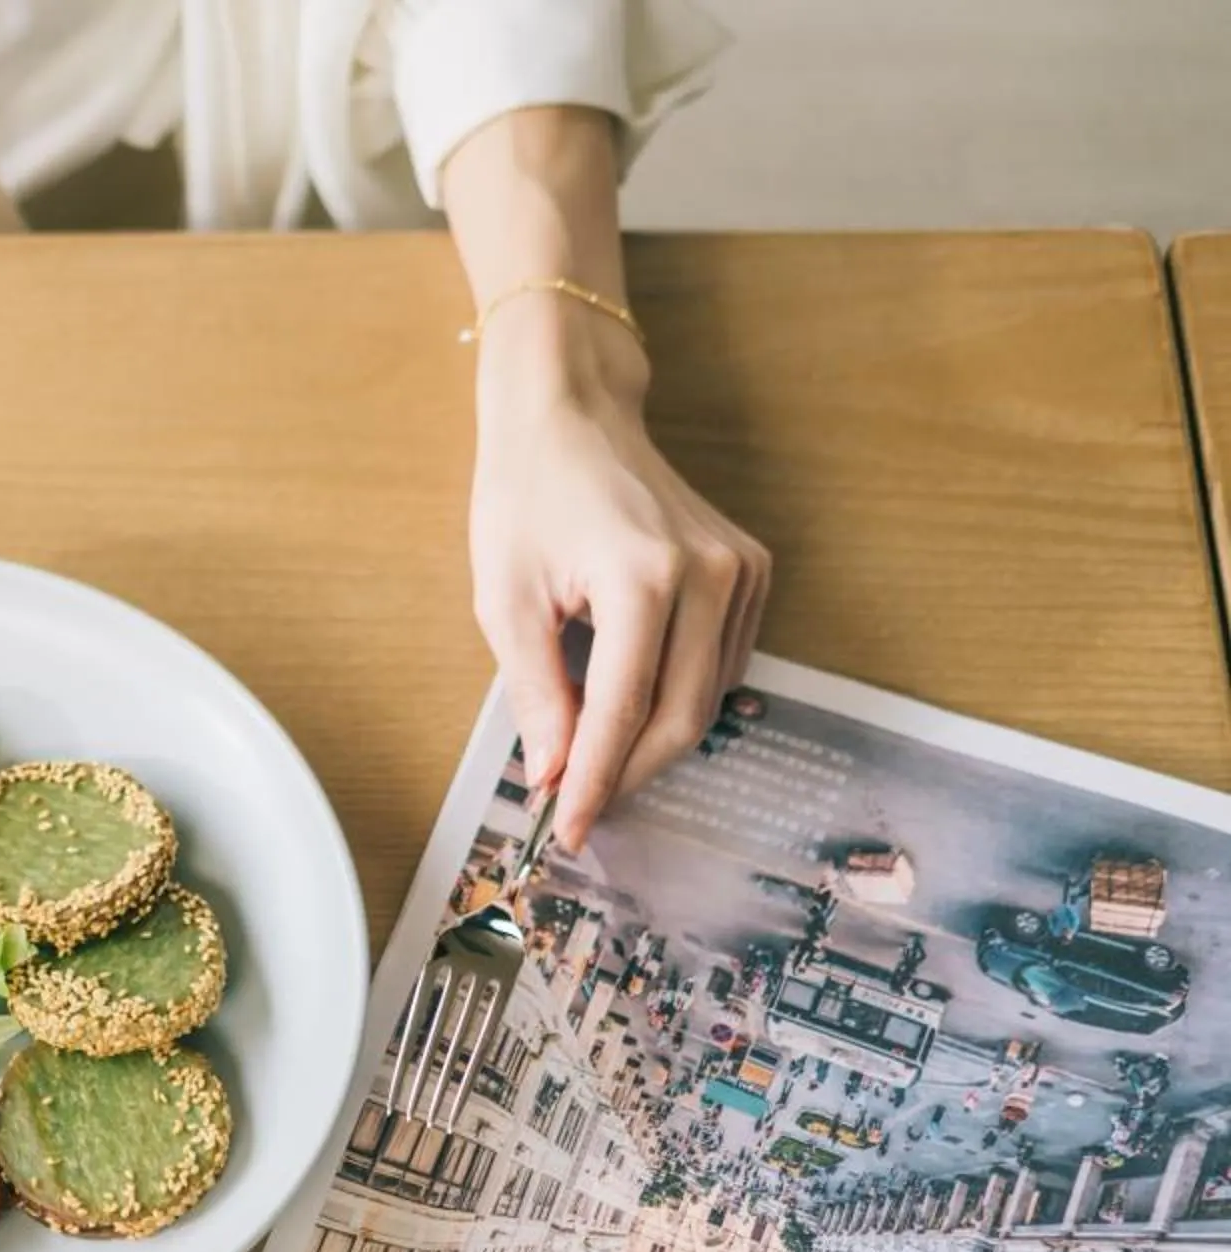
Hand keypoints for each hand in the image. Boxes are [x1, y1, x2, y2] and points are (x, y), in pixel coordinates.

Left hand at [469, 298, 769, 849]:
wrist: (572, 415)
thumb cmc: (527, 496)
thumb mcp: (506, 600)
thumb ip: (536, 693)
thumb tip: (553, 774)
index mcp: (644, 579)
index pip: (622, 713)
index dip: (595, 783)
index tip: (566, 830)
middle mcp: (711, 575)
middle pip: (681, 719)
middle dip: (628, 775)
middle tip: (578, 812)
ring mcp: (742, 571)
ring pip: (707, 699)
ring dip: (651, 744)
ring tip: (595, 764)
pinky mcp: (752, 571)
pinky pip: (721, 665)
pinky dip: (677, 701)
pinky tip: (630, 711)